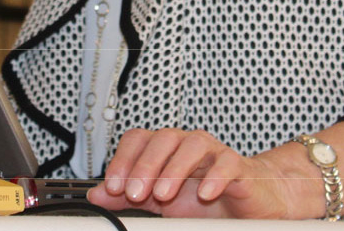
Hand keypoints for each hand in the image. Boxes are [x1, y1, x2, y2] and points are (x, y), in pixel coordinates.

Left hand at [87, 127, 298, 218]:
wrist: (247, 204)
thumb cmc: (203, 200)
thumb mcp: (158, 203)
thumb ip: (126, 198)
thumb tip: (96, 195)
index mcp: (165, 151)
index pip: (138, 139)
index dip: (123, 159)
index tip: (113, 186)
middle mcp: (186, 146)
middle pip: (163, 138)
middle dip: (144, 165)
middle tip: (134, 193)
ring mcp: (214, 153)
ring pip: (193, 144)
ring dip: (174, 168)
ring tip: (162, 195)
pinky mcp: (239, 167)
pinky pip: (227, 163)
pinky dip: (215, 176)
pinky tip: (204, 193)